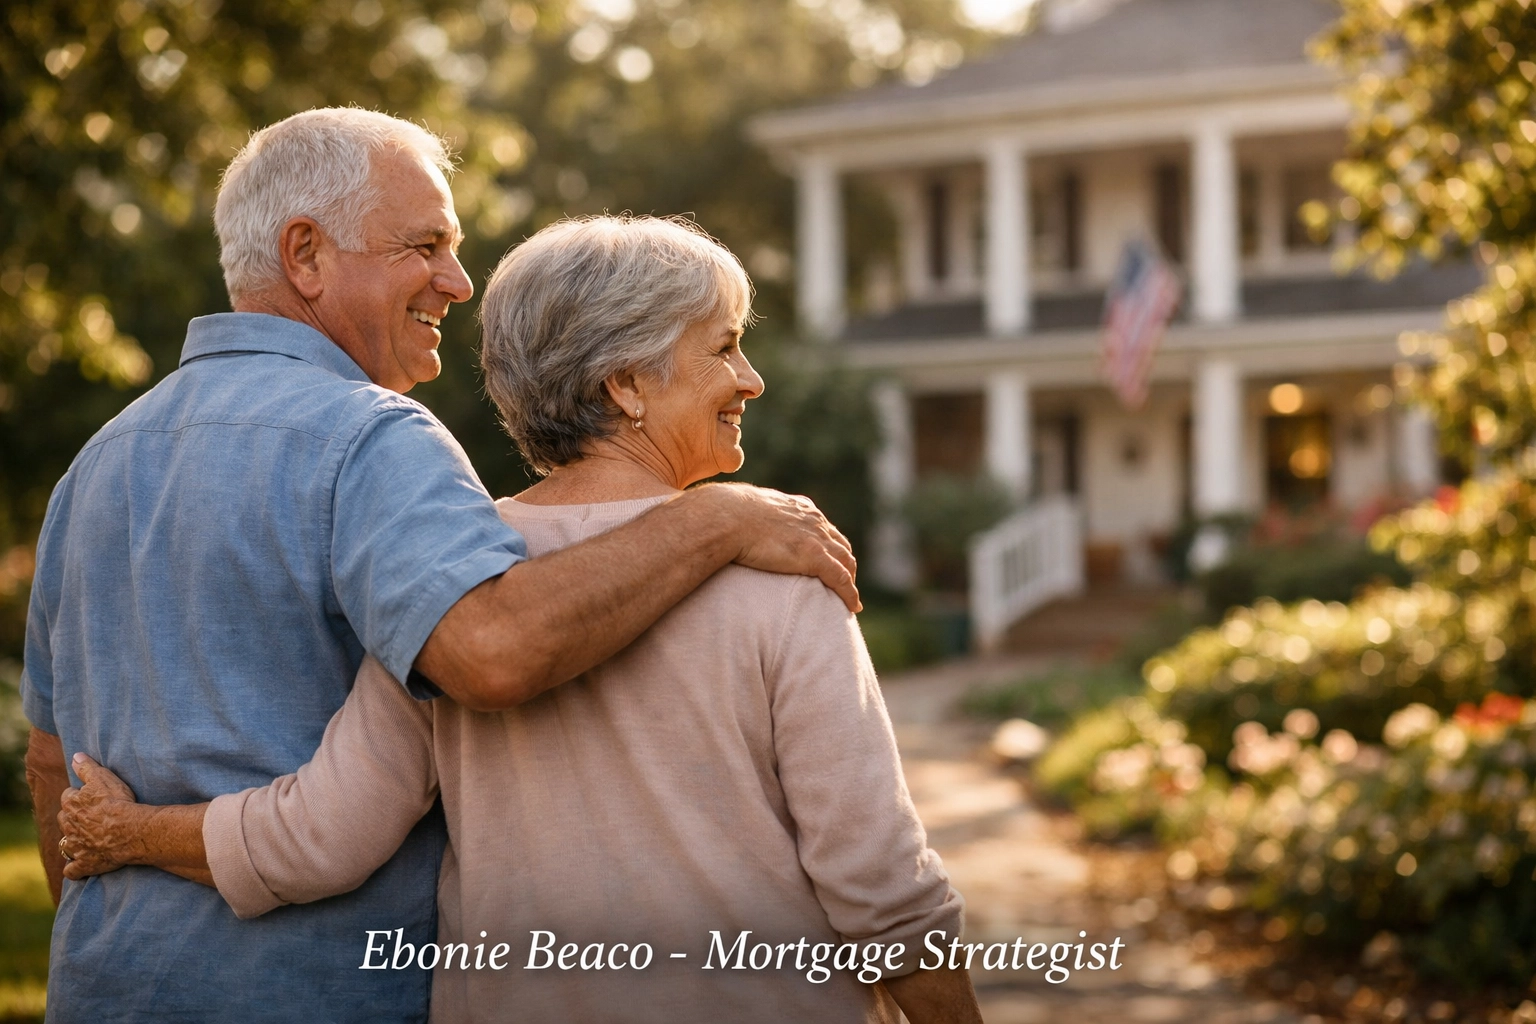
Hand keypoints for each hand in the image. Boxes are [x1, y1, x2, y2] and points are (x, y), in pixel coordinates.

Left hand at [58, 754, 145, 879]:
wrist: (129, 830)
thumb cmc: (118, 802)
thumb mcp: (103, 778)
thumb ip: (87, 768)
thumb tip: (76, 756)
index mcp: (71, 805)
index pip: (68, 796)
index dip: (78, 796)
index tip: (88, 796)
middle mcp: (68, 826)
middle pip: (64, 820)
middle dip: (72, 818)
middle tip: (87, 817)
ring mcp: (75, 847)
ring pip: (65, 844)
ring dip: (71, 841)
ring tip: (83, 839)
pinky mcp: (84, 863)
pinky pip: (72, 870)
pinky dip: (73, 869)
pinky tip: (78, 867)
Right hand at [695, 483, 860, 611]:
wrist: (727, 517)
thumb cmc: (726, 515)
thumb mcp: (745, 511)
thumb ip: (752, 518)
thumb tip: (735, 526)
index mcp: (799, 508)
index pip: (824, 529)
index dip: (830, 548)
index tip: (829, 563)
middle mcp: (814, 521)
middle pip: (840, 546)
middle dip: (845, 566)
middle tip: (842, 585)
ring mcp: (816, 538)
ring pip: (846, 563)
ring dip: (850, 582)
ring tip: (849, 600)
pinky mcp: (814, 557)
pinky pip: (841, 579)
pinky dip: (849, 594)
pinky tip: (853, 607)